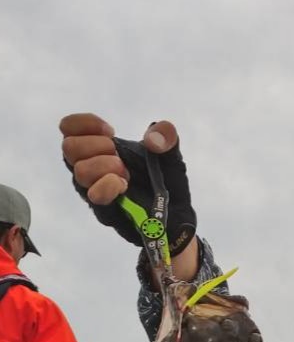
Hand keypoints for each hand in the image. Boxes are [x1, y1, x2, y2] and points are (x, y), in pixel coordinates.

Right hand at [59, 114, 197, 277]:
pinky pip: (94, 196)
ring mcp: (95, 190)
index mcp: (99, 148)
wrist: (177, 217)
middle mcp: (91, 167)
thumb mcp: (171, 154)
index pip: (69, 128)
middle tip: (119, 156)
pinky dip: (109, 185)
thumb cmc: (166, 182)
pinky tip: (123, 184)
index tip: (111, 132)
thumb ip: (167, 137)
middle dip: (97, 146)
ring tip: (125, 172)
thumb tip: (154, 136)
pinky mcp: (104, 210)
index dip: (84, 124)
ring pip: (80, 171)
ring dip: (105, 165)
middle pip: (69, 148)